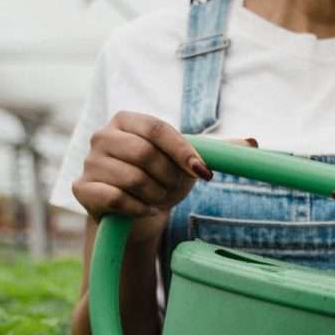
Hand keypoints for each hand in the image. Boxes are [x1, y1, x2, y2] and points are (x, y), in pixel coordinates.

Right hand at [72, 112, 256, 220]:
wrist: (136, 214)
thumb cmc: (163, 180)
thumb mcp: (189, 164)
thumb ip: (216, 152)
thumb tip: (254, 144)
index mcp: (128, 120)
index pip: (158, 129)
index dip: (183, 152)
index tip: (204, 173)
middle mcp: (103, 135)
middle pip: (144, 154)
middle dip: (169, 178)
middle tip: (173, 190)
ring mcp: (89, 161)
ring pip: (132, 179)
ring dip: (155, 195)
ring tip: (157, 199)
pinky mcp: (81, 189)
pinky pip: (117, 199)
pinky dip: (139, 209)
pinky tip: (145, 210)